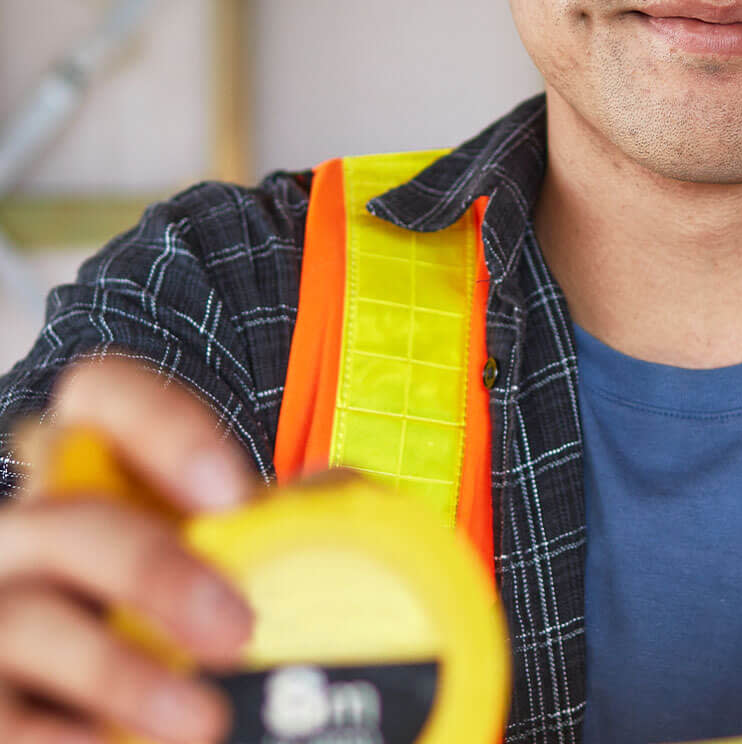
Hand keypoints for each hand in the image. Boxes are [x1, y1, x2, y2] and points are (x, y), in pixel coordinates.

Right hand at [0, 354, 256, 743]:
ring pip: (25, 619)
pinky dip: (66, 741)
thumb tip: (343, 494)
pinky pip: (2, 719)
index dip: (160, 426)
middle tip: (236, 629)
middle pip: (66, 517)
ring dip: (120, 673)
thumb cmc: (171, 630)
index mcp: (90, 477)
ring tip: (205, 722)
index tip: (232, 494)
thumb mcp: (220, 563)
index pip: (97, 396)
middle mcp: (23, 533)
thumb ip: (275, 524)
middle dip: (154, 570)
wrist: (118, 727)